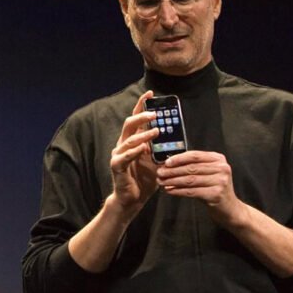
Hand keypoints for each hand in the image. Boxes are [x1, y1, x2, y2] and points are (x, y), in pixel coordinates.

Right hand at [107, 91, 159, 214]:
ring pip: (129, 139)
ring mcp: (118, 155)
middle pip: (129, 125)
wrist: (133, 199)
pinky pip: (124, 156)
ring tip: (157, 131)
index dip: (141, 105)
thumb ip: (162, 148)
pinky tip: (143, 149)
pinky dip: (134, 151)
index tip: (150, 93)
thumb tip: (176, 136)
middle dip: (142, 117)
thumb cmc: (144, 179)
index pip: (136, 119)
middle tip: (155, 114)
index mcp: (132, 141)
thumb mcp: (157, 161)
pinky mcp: (116, 166)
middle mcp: (123, 145)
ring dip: (143, 134)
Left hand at [155, 151, 246, 227]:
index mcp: (218, 159)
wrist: (230, 209)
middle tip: (159, 173)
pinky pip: (192, 191)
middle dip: (173, 171)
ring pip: (190, 180)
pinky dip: (178, 191)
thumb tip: (169, 165)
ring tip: (162, 182)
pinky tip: (169, 190)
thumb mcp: (207, 174)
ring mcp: (220, 181)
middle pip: (191, 168)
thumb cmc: (214, 189)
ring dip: (172, 181)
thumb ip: (193, 167)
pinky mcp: (216, 194)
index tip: (166, 162)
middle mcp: (221, 168)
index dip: (179, 158)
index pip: (195, 156)